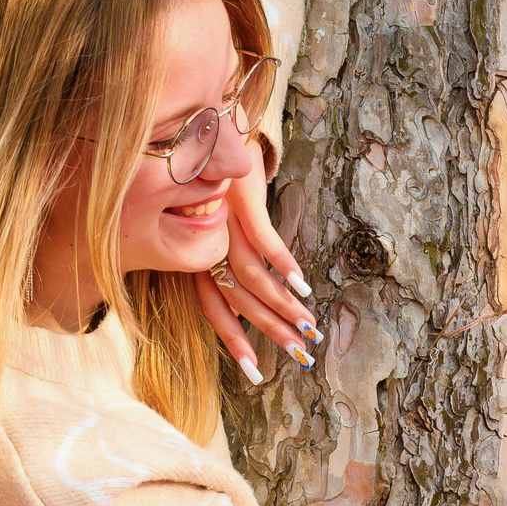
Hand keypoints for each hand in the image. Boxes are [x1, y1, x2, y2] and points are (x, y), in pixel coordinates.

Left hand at [195, 165, 318, 383]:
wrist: (205, 131)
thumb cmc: (212, 183)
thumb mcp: (209, 225)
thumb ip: (223, 258)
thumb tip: (247, 295)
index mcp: (197, 258)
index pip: (214, 310)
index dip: (235, 342)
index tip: (255, 374)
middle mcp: (206, 248)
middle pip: (239, 301)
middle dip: (271, 331)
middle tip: (299, 356)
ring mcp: (223, 227)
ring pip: (253, 278)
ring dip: (284, 305)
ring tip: (309, 326)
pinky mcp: (241, 203)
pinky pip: (264, 242)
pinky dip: (283, 265)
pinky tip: (301, 286)